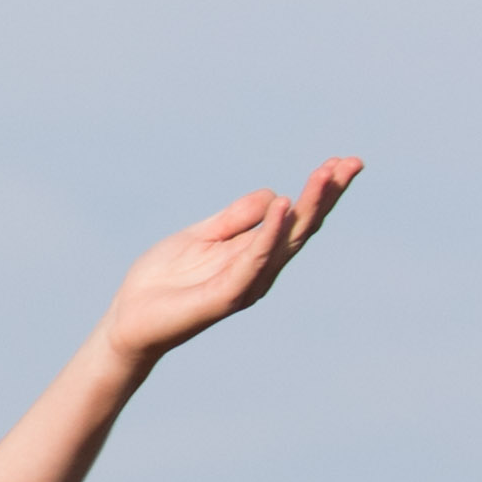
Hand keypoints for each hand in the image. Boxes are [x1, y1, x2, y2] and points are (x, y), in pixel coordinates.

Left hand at [99, 159, 361, 362]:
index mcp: (255, 252)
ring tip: (326, 174)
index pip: (296, 218)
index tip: (343, 162)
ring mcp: (246, 282)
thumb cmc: (163, 281)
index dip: (321, 191)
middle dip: (328, 195)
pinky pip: (254, 259)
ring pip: (287, 240)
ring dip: (309, 205)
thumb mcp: (201, 236)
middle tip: (352, 163)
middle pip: (302, 227)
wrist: (128, 320)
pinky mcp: (226, 295)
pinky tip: (283, 205)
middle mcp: (260, 269)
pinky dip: (270, 232)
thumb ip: (234, 218)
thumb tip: (275, 194)